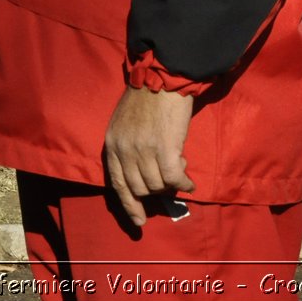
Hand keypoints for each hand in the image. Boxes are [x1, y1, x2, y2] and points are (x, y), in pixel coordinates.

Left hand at [103, 86, 196, 227]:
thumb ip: (127, 148)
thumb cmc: (145, 99)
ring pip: (158, 185)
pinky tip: (189, 184)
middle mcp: (125, 150)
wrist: (161, 79)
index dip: (129, 205)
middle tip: (168, 183)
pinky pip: (174, 179)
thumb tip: (141, 175)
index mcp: (112, 144)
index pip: (117, 183)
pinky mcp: (165, 149)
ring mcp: (144, 151)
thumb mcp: (122, 124)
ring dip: (171, 184)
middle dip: (155, 191)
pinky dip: (183, 184)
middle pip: (140, 188)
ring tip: (179, 171)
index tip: (139, 221)